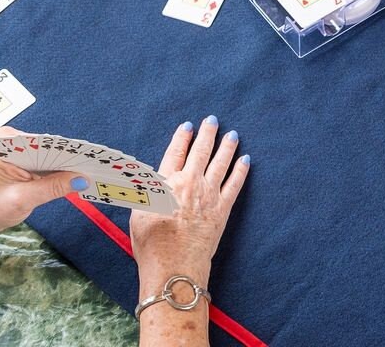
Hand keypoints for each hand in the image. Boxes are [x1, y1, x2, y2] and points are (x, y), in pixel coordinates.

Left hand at [0, 126, 88, 239]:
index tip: (88, 159)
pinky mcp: (29, 157)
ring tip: (91, 172)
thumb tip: (82, 179)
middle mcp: (13, 139)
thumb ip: (52, 188)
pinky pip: (51, 160)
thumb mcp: (23, 200)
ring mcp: (22, 147)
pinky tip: (79, 176)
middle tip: (95, 167)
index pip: (43, 143)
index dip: (66, 152)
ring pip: (53, 153)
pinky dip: (63, 169)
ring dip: (69, 164)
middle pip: (50, 146)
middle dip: (71, 158)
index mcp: (5, 143)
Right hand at [130, 117, 249, 290]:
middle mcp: (189, 182)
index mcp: (166, 182)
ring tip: (232, 135)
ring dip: (227, 146)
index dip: (183, 137)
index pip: (175, 152)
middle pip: (200, 151)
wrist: (174, 265)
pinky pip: (235, 184)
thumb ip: (146, 190)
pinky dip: (241, 170)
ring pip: (221, 162)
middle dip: (207, 134)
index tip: (188, 126)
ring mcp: (208, 194)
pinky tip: (246, 160)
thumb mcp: (138, 212)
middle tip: (213, 120)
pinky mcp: (222, 208)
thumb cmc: (151, 244)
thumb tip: (148, 177)